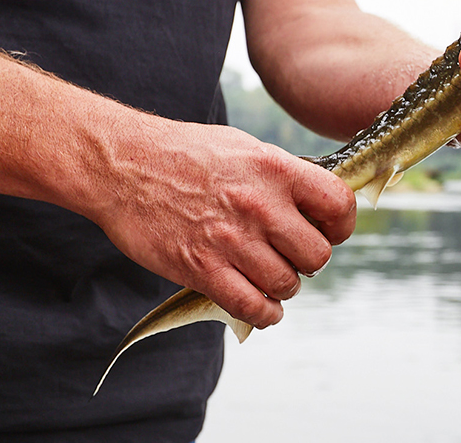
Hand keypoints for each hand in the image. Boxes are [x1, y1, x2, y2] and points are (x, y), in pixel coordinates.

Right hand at [89, 118, 355, 327]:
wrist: (121, 165)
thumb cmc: (185, 153)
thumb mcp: (245, 148)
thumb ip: (284, 175)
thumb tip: (319, 202)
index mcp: (275, 170)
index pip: (339, 206)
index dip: (340, 225)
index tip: (328, 230)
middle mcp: (260, 206)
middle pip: (318, 255)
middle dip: (309, 261)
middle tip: (290, 254)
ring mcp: (231, 240)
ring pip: (287, 285)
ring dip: (282, 286)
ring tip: (268, 274)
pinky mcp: (201, 268)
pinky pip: (252, 307)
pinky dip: (264, 313)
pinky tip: (261, 305)